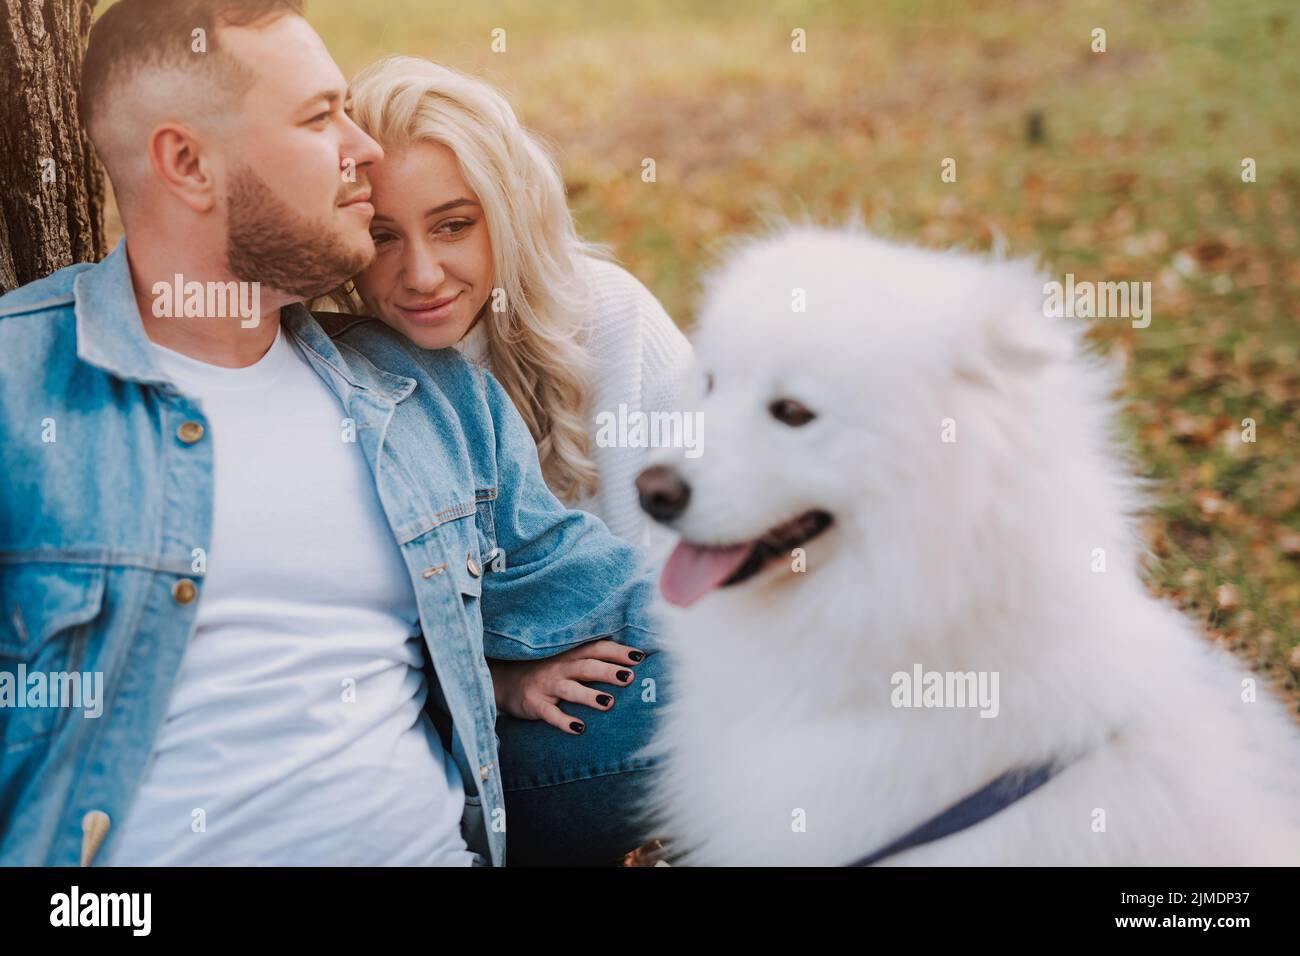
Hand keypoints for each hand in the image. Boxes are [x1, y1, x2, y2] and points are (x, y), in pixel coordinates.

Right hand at [488, 640, 644, 733]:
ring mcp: (547, 686)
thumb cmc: (546, 670)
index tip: (639, 657)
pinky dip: (564, 721)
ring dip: (590, 696)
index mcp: (571, 654)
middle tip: (629, 677)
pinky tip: (579, 729)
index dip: (618, 652)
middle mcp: (560, 667)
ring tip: (609, 702)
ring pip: (571, 689)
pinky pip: (550, 714)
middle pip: (587, 667)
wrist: (504, 679)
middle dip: (608, 671)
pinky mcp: (535, 704)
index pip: (597, 649)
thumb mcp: (566, 659)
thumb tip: (629, 663)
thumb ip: (592, 659)